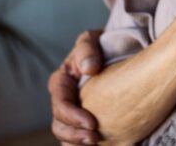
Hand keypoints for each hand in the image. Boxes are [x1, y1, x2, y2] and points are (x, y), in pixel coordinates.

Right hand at [48, 29, 102, 144]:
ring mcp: (73, 112)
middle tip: (95, 138)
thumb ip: (87, 50)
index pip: (60, 104)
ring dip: (77, 143)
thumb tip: (90, 68)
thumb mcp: (91, 40)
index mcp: (61, 82)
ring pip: (66, 136)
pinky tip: (100, 145)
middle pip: (59, 125)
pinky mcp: (84, 121)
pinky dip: (82, 145)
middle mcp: (64, 100)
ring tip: (97, 143)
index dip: (72, 116)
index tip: (92, 122)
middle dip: (75, 135)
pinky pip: (78, 139)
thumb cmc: (100, 44)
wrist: (116, 50)